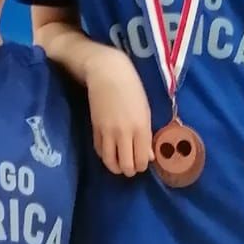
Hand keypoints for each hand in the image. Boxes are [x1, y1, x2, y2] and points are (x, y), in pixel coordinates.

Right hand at [84, 45, 154, 175]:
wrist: (108, 73)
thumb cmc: (133, 88)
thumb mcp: (145, 111)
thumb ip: (147, 136)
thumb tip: (149, 156)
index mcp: (141, 128)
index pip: (141, 160)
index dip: (142, 166)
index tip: (142, 163)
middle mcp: (124, 133)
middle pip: (126, 165)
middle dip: (129, 170)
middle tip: (131, 166)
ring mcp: (108, 132)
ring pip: (109, 162)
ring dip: (116, 167)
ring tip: (120, 164)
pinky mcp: (95, 128)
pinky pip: (99, 150)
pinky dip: (105, 156)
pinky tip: (110, 152)